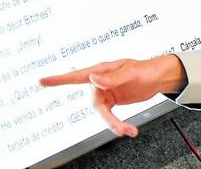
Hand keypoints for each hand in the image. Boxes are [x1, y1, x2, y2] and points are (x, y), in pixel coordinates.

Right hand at [39, 55, 187, 137]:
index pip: (77, 76)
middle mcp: (101, 82)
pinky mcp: (113, 101)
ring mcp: (107, 92)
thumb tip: (93, 78)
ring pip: (102, 113)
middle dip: (107, 119)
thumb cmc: (145, 69)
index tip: (42, 81)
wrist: (159, 77)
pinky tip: (128, 129)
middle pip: (95, 105)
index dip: (59, 79)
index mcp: (102, 71)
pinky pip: (110, 116)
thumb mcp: (130, 72)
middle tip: (120, 129)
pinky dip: (118, 124)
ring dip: (114, 124)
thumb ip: (112, 77)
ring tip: (127, 131)